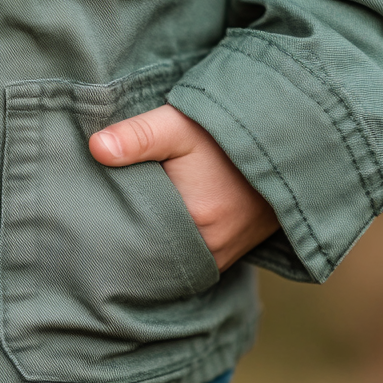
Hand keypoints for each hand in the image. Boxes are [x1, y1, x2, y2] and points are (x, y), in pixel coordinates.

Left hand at [89, 105, 277, 271]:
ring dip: (153, 239)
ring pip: (170, 256)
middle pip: (152, 250)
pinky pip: (189, 257)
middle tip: (105, 209)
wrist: (287, 141)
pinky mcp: (230, 255)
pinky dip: (173, 243)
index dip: (112, 218)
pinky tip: (160, 223)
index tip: (95, 203)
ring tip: (134, 214)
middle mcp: (210, 250)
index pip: (133, 234)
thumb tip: (96, 147)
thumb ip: (139, 136)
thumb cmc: (228, 132)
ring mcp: (223, 257)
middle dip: (130, 232)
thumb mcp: (180, 125)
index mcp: (194, 221)